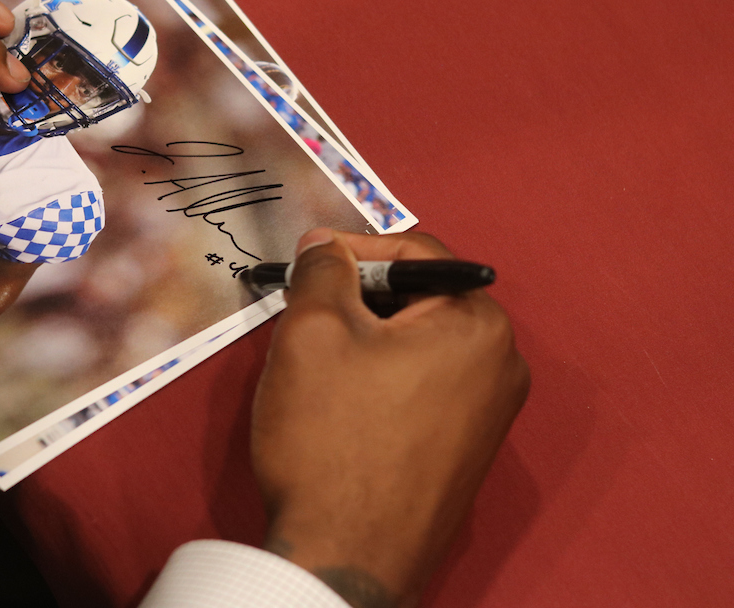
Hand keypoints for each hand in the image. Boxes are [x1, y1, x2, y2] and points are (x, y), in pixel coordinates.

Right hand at [252, 229, 528, 607]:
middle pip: (420, 298)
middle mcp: (502, 366)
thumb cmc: (331, 439)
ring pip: (417, 345)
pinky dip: (381, 380)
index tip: (304, 260)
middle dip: (358, 297)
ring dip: (366, 340)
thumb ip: (323, 271)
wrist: (347, 559)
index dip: (352, 249)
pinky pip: (422, 388)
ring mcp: (489, 416)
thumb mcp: (312, 332)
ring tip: (316, 362)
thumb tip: (326, 245)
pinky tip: (339, 404)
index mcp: (478, 325)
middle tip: (303, 311)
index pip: (416, 251)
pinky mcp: (466, 453)